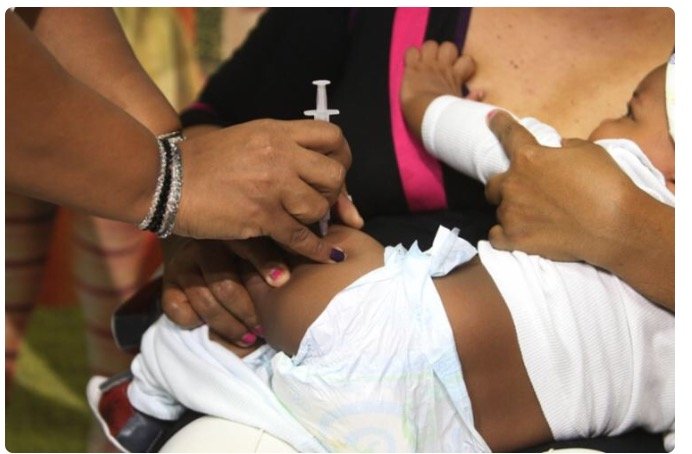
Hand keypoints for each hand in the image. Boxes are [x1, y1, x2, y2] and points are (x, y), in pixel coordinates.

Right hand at [161, 236, 289, 345]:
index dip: (267, 264)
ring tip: (249, 338)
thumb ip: (274, 247)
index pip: (249, 248)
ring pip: (205, 303)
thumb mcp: (255, 236)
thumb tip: (299, 267)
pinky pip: (177, 309)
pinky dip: (194, 321)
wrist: (188, 226)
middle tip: (265, 329)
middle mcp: (203, 247)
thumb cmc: (236, 240)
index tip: (283, 282)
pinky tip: (212, 327)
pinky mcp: (168, 283)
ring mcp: (183, 266)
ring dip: (229, 325)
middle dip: (248, 312)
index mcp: (229, 232)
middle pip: (226, 286)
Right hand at [175, 118, 360, 262]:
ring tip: (307, 223)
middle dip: (335, 192)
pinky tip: (330, 256)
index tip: (335, 173)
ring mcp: (272, 185)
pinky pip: (302, 237)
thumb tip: (310, 166)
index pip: (332, 136)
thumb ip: (278, 148)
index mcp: (276, 131)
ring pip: (320, 206)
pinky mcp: (261, 216)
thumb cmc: (201, 162)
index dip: (341, 157)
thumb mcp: (245, 139)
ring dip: (319, 219)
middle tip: (324, 203)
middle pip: (334, 173)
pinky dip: (319, 250)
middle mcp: (279, 154)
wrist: (164, 180)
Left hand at [401, 41, 482, 139]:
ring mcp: (427, 65)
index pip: (468, 60)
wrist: (426, 114)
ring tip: (423, 63)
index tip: (457, 73)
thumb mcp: (462, 108)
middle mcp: (442, 67)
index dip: (463, 64)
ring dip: (427, 52)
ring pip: (430, 44)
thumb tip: (481, 93)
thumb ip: (471, 99)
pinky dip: (410, 56)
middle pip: (448, 46)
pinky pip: (411, 51)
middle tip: (438, 65)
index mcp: (456, 76)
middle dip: (443, 53)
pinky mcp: (412, 67)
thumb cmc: (445, 115)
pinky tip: (410, 65)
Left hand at [484, 110, 637, 264]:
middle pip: (494, 183)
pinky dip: (505, 235)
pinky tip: (519, 235)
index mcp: (529, 157)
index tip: (491, 118)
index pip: (508, 134)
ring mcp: (511, 213)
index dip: (499, 123)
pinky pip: (496, 237)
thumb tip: (555, 151)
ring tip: (537, 218)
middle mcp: (513, 184)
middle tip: (526, 192)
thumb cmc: (607, 183)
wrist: (617, 225)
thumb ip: (562, 148)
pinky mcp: (515, 239)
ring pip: (500, 210)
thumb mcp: (587, 151)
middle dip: (506, 185)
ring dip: (513, 211)